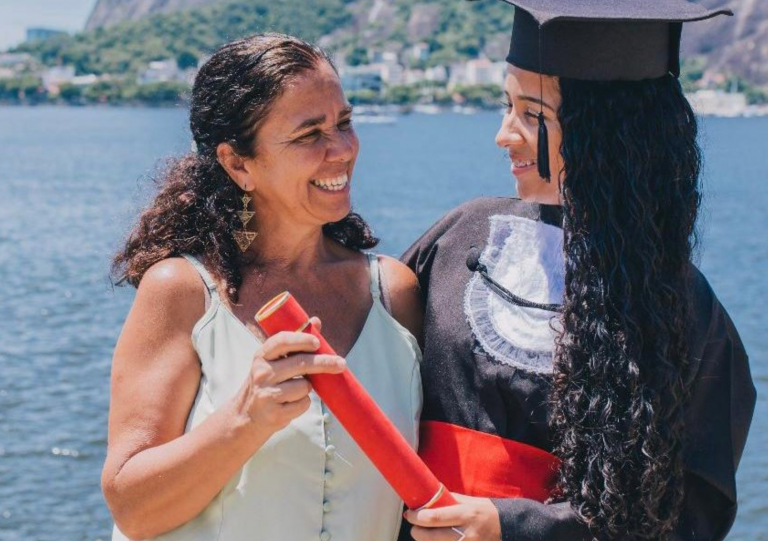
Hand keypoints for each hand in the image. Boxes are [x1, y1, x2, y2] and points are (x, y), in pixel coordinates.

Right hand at [237, 318, 345, 434]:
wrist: (246, 417)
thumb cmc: (267, 383)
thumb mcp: (274, 362)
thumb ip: (295, 343)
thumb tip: (316, 321)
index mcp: (261, 356)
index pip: (282, 341)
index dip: (302, 340)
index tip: (318, 343)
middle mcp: (261, 373)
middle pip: (300, 363)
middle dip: (325, 363)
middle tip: (342, 363)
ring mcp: (266, 394)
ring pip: (304, 386)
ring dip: (307, 388)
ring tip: (293, 391)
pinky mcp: (274, 414)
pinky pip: (303, 404)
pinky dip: (303, 404)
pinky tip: (290, 404)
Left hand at [405, 494, 500, 540]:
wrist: (510, 528)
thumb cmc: (488, 512)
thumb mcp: (471, 501)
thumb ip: (450, 500)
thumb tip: (429, 497)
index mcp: (466, 514)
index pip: (435, 518)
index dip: (417, 517)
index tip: (409, 513)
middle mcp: (466, 534)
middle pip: (431, 537)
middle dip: (417, 532)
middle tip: (415, 526)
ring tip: (428, 533)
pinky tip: (440, 540)